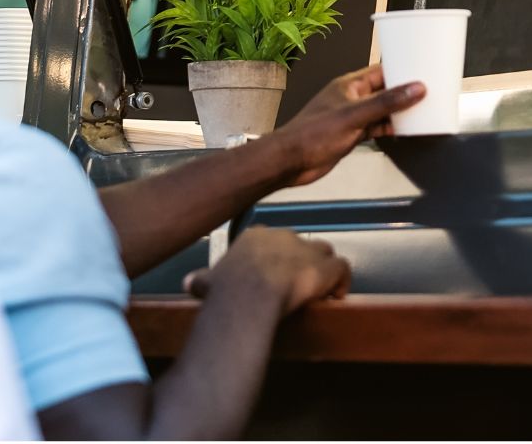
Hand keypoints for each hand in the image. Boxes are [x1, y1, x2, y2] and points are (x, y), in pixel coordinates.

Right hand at [184, 227, 349, 315]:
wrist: (250, 294)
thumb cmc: (227, 288)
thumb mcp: (209, 282)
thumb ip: (203, 280)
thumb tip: (189, 283)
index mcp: (256, 236)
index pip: (271, 240)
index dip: (274, 257)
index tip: (272, 273)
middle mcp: (284, 236)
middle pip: (299, 244)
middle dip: (299, 263)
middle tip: (295, 285)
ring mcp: (307, 249)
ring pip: (323, 251)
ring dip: (323, 269)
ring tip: (320, 290)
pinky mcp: (326, 266)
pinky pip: (342, 268)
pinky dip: (342, 282)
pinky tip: (338, 296)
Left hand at [272, 65, 424, 185]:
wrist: (290, 161)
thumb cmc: (310, 134)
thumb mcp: (354, 116)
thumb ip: (385, 103)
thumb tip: (414, 89)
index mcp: (349, 85)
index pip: (381, 71)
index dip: (402, 70)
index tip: (422, 73)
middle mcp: (351, 98)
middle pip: (384, 91)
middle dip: (404, 93)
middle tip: (427, 94)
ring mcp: (351, 117)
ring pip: (381, 110)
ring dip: (398, 112)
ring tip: (420, 112)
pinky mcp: (350, 134)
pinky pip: (375, 127)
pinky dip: (389, 128)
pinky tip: (402, 131)